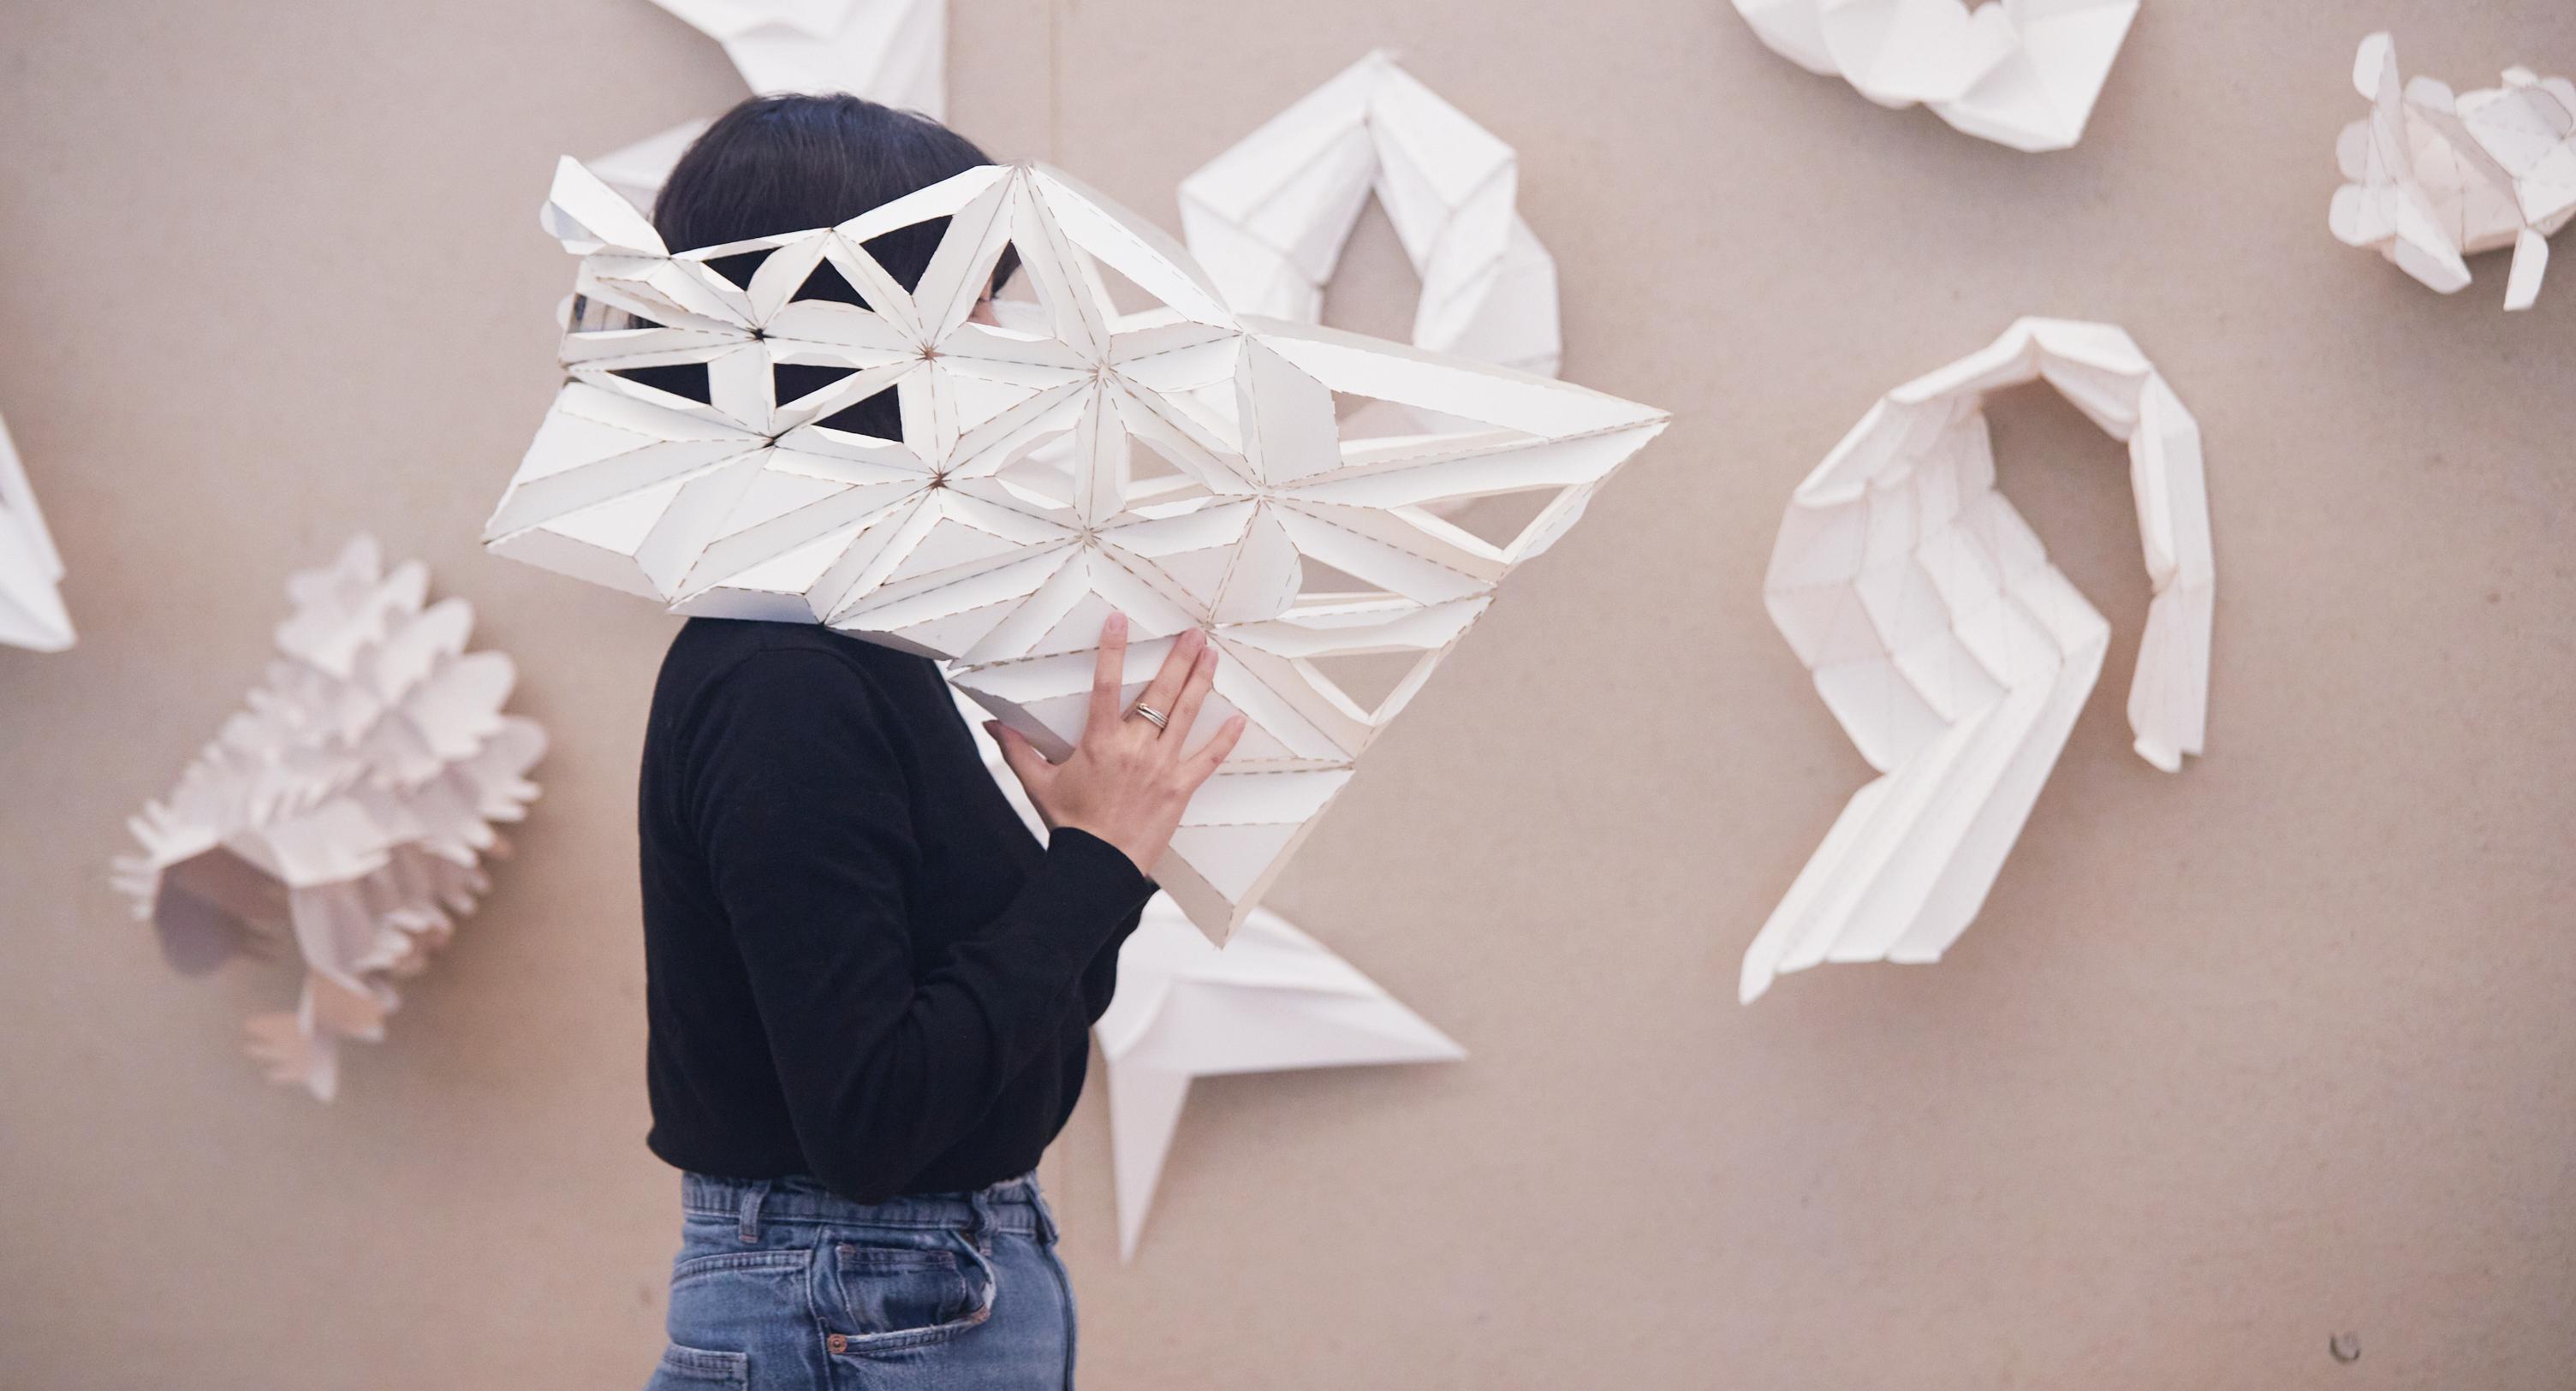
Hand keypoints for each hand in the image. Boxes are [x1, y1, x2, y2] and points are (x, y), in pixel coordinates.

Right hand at [988, 614, 1246, 875]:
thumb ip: (1017, 749)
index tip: (1120, 621)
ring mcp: (1161, 766)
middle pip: (1160, 693)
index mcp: (1099, 741)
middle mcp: (1134, 747)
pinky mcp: (1180, 788)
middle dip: (1178, 658)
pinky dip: (1224, 738)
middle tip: (1193, 633)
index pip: (1106, 684)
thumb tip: (992, 724)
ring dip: (1200, 682)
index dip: (1113, 650)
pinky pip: (1208, 759)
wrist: (1097, 866)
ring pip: (1185, 715)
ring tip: (1212, 655)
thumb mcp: (1038, 783)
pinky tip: (1238, 718)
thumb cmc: (1070, 824)